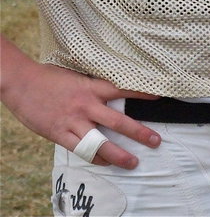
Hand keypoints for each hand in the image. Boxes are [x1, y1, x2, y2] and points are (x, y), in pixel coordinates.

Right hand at [1, 37, 160, 167]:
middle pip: (118, 122)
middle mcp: (86, 105)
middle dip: (139, 132)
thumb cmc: (49, 77)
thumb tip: (107, 85)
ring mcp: (74, 122)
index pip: (122, 90)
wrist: (23, 83)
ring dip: (119, 154)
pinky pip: (82, 151)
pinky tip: (106, 163)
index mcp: (90, 87)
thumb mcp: (74, 74)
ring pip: (102, 143)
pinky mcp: (61, 134)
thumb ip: (91, 82)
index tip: (158, 97)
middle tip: (155, 140)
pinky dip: (96, 158)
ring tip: (134, 162)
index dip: (141, 94)